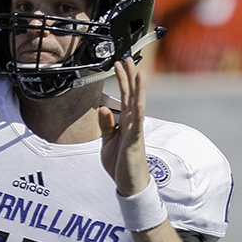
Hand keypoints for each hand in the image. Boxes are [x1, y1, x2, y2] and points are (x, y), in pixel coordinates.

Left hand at [98, 57, 150, 195]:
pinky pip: (137, 126)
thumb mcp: (108, 141)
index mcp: (126, 121)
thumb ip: (106, 124)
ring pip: (138, 105)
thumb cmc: (121, 162)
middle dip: (130, 76)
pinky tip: (139, 103)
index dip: (122, 78)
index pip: (125, 95)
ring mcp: (135, 131)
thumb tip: (102, 108)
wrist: (129, 183)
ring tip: (139, 73)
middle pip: (132, 94)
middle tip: (128, 58)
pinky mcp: (134, 142)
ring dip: (138, 89)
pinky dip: (139, 114)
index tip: (119, 63)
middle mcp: (132, 123)